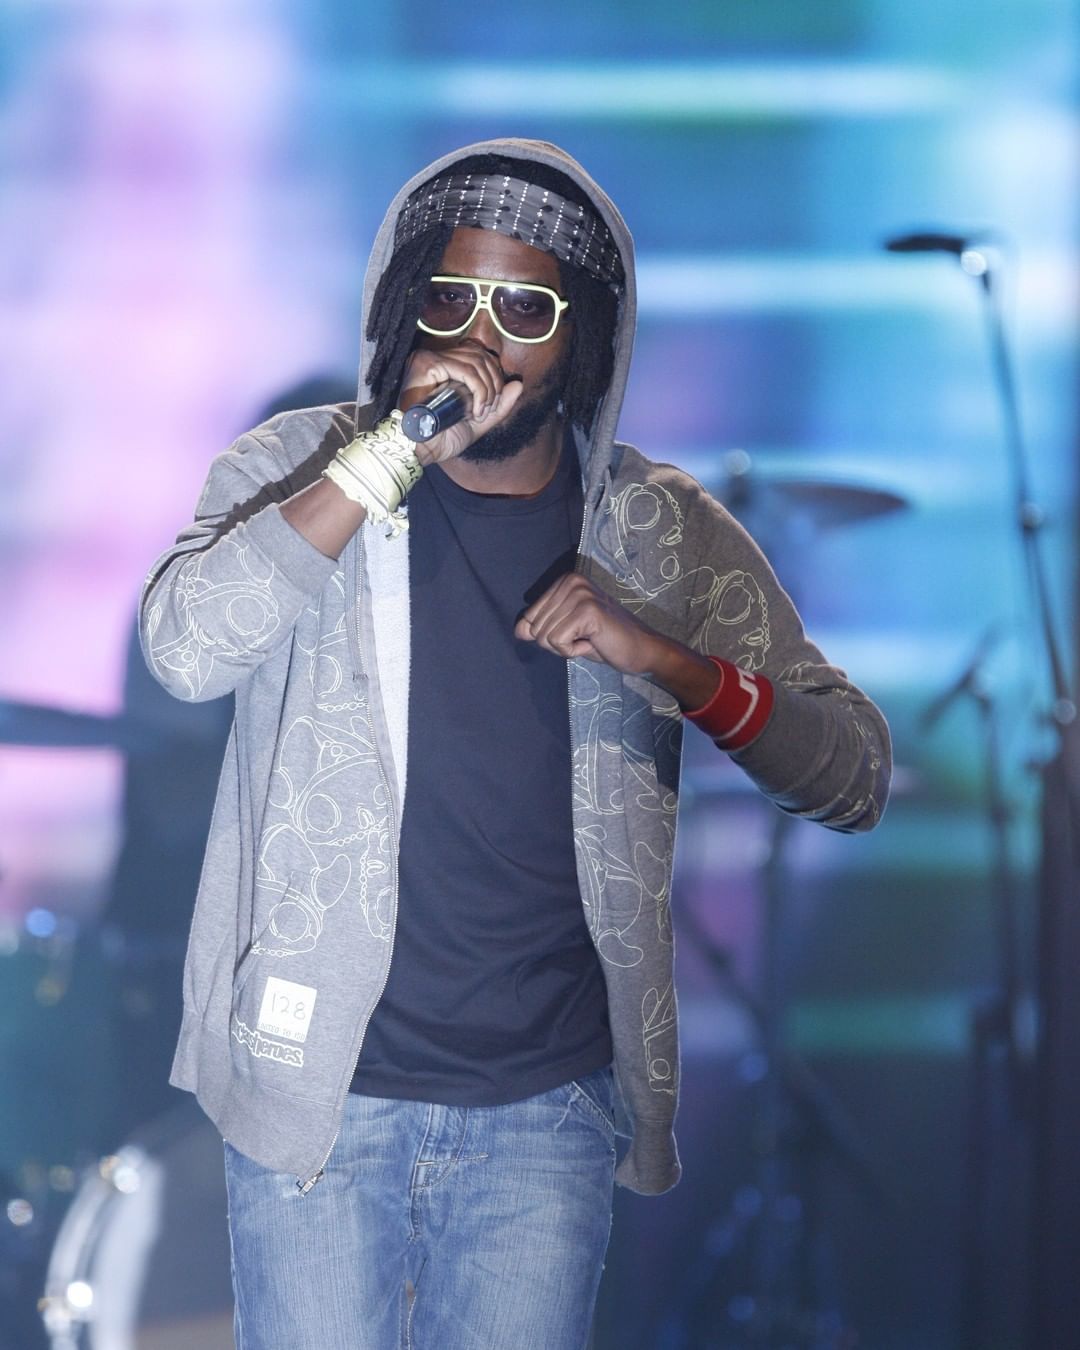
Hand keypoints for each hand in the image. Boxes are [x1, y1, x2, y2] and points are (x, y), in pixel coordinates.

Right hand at [398, 341, 522, 465]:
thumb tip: (518, 384)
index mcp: (445, 367)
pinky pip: (465, 369)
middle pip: (480, 354)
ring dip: (487, 389)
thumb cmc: (442, 439)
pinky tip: (475, 410)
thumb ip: (499, 405)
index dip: (495, 376)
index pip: (480, 356)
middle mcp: (435, 357)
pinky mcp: (426, 364)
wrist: (420, 452)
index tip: (492, 404)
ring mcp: (429, 358)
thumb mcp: (478, 422)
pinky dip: (478, 389)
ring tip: (481, 412)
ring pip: (475, 360)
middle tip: (488, 409)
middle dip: (494, 382)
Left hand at [515, 574, 721, 706]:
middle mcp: (571, 581)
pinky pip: (557, 642)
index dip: (549, 635)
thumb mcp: (566, 631)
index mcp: (565, 581)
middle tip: (585, 638)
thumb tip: (517, 631)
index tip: (577, 632)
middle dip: (556, 643)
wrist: (642, 650)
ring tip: (590, 639)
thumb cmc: (604, 641)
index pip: (529, 617)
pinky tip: (593, 642)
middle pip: (535, 628)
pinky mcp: (587, 610)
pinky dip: (573, 651)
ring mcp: (580, 594)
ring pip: (544, 637)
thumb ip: (540, 627)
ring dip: (566, 648)